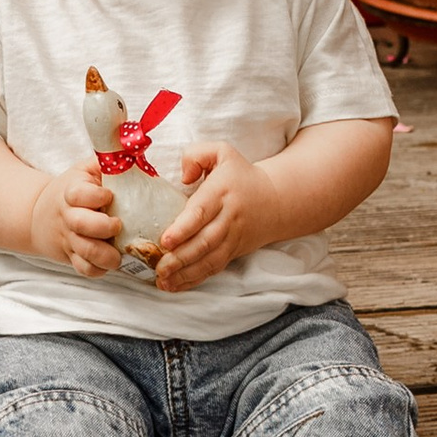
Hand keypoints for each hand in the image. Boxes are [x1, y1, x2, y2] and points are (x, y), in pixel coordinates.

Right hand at [30, 156, 120, 273]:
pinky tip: (107, 262)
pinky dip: (97, 269)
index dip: (95, 196)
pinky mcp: (69, 256)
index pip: (78, 194)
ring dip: (105, 255)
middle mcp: (67, 216)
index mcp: (71, 192)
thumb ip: (106, 162)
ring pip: (84, 251)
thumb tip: (135, 149)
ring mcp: (68, 238)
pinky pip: (83, 269)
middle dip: (103, 227)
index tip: (109, 195)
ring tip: (118, 253)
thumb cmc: (72, 190)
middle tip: (118, 225)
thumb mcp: (83, 171)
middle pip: (81, 224)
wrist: (38, 215)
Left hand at [152, 142, 277, 290]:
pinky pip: (214, 268)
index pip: (201, 212)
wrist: (276, 200)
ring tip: (164, 281)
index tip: (165, 240)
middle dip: (181, 258)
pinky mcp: (232, 252)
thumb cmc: (240, 175)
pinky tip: (175, 285)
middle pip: (204, 242)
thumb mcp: (222, 152)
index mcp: (221, 192)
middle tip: (160, 267)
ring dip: (186, 273)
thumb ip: (197, 155)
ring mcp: (231, 238)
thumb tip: (184, 176)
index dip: (183, 228)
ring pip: (209, 260)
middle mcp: (228, 218)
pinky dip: (194, 279)